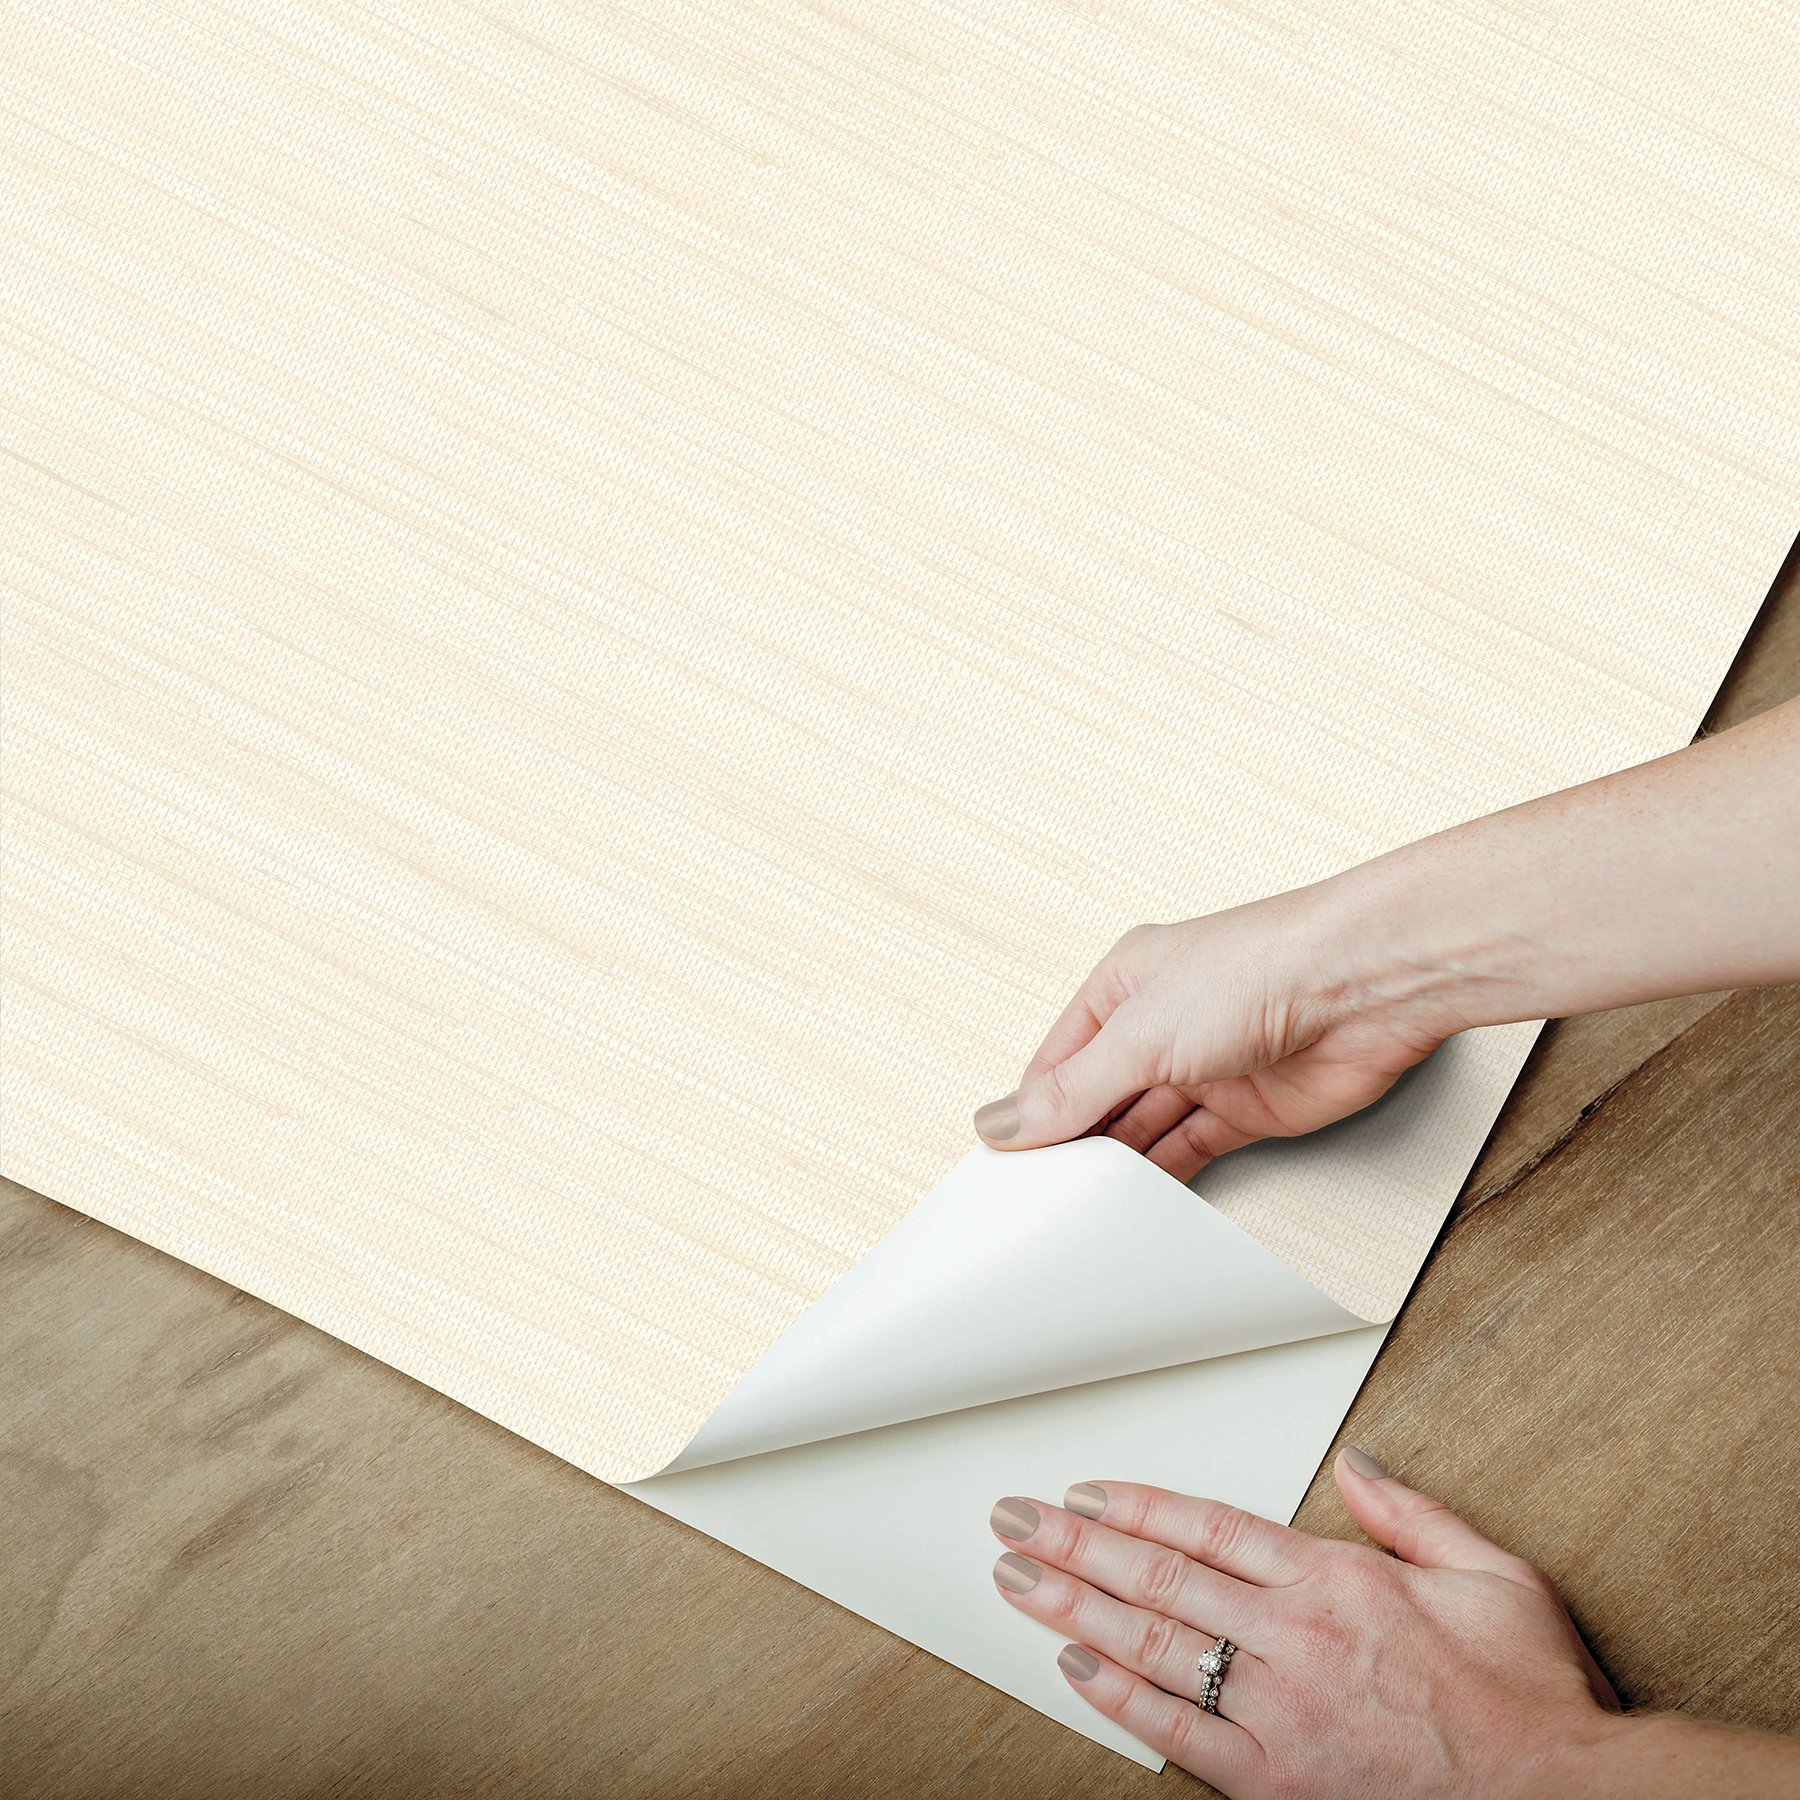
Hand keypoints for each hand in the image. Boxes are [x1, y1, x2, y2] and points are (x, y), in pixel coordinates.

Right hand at [972, 894, 1456, 1181]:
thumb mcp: (1139, 1034)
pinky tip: (1138, 1205)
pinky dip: (1166, 1178)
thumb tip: (1004, 1123)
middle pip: (1099, 1098)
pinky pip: (1192, 1150)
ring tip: (1081, 1210)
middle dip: (1073, 1143)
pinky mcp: (1249, 1109)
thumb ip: (1072, 1089)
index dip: (1030, 1111)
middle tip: (1037, 1198)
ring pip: (1144, 1129)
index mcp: (1124, 986)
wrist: (1364, 988)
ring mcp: (1206, 1068)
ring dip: (1118, 1166)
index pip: (1057, 1061)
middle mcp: (1163, 1025)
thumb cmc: (1258, 969)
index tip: (1003, 1164)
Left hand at [988, 1450, 1621, 1797]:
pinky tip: (1075, 1670)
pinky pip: (1180, 1736)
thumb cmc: (1531, 1697)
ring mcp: (1282, 1714)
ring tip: (1017, 1581)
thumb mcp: (1492, 1573)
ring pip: (1154, 1648)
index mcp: (1338, 1582)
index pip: (1208, 1527)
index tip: (1083, 1493)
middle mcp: (1297, 1640)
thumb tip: (1353, 1464)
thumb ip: (1410, 1512)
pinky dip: (1121, 1701)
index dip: (1135, 1506)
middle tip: (1014, 1523)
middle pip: (1160, 1578)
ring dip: (1073, 1610)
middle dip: (1074, 1547)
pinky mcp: (1280, 1784)